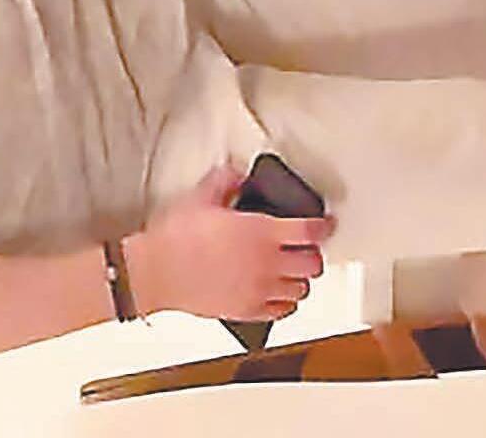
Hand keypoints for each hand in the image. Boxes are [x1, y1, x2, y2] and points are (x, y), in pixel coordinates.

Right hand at [123, 168, 333, 322]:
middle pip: (312, 264)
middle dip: (314, 253)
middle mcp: (267, 264)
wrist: (159, 271)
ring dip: (301, 278)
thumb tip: (238, 174)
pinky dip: (287, 302)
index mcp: (260, 232)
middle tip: (308, 246)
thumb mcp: (202, 196)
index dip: (322, 225)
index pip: (308, 230)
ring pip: (301, 290)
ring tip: (294, 270)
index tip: (326, 223)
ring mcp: (260, 290)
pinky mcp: (249, 311)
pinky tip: (279, 293)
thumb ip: (226, 181)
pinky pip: (283, 311)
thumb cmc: (177, 237)